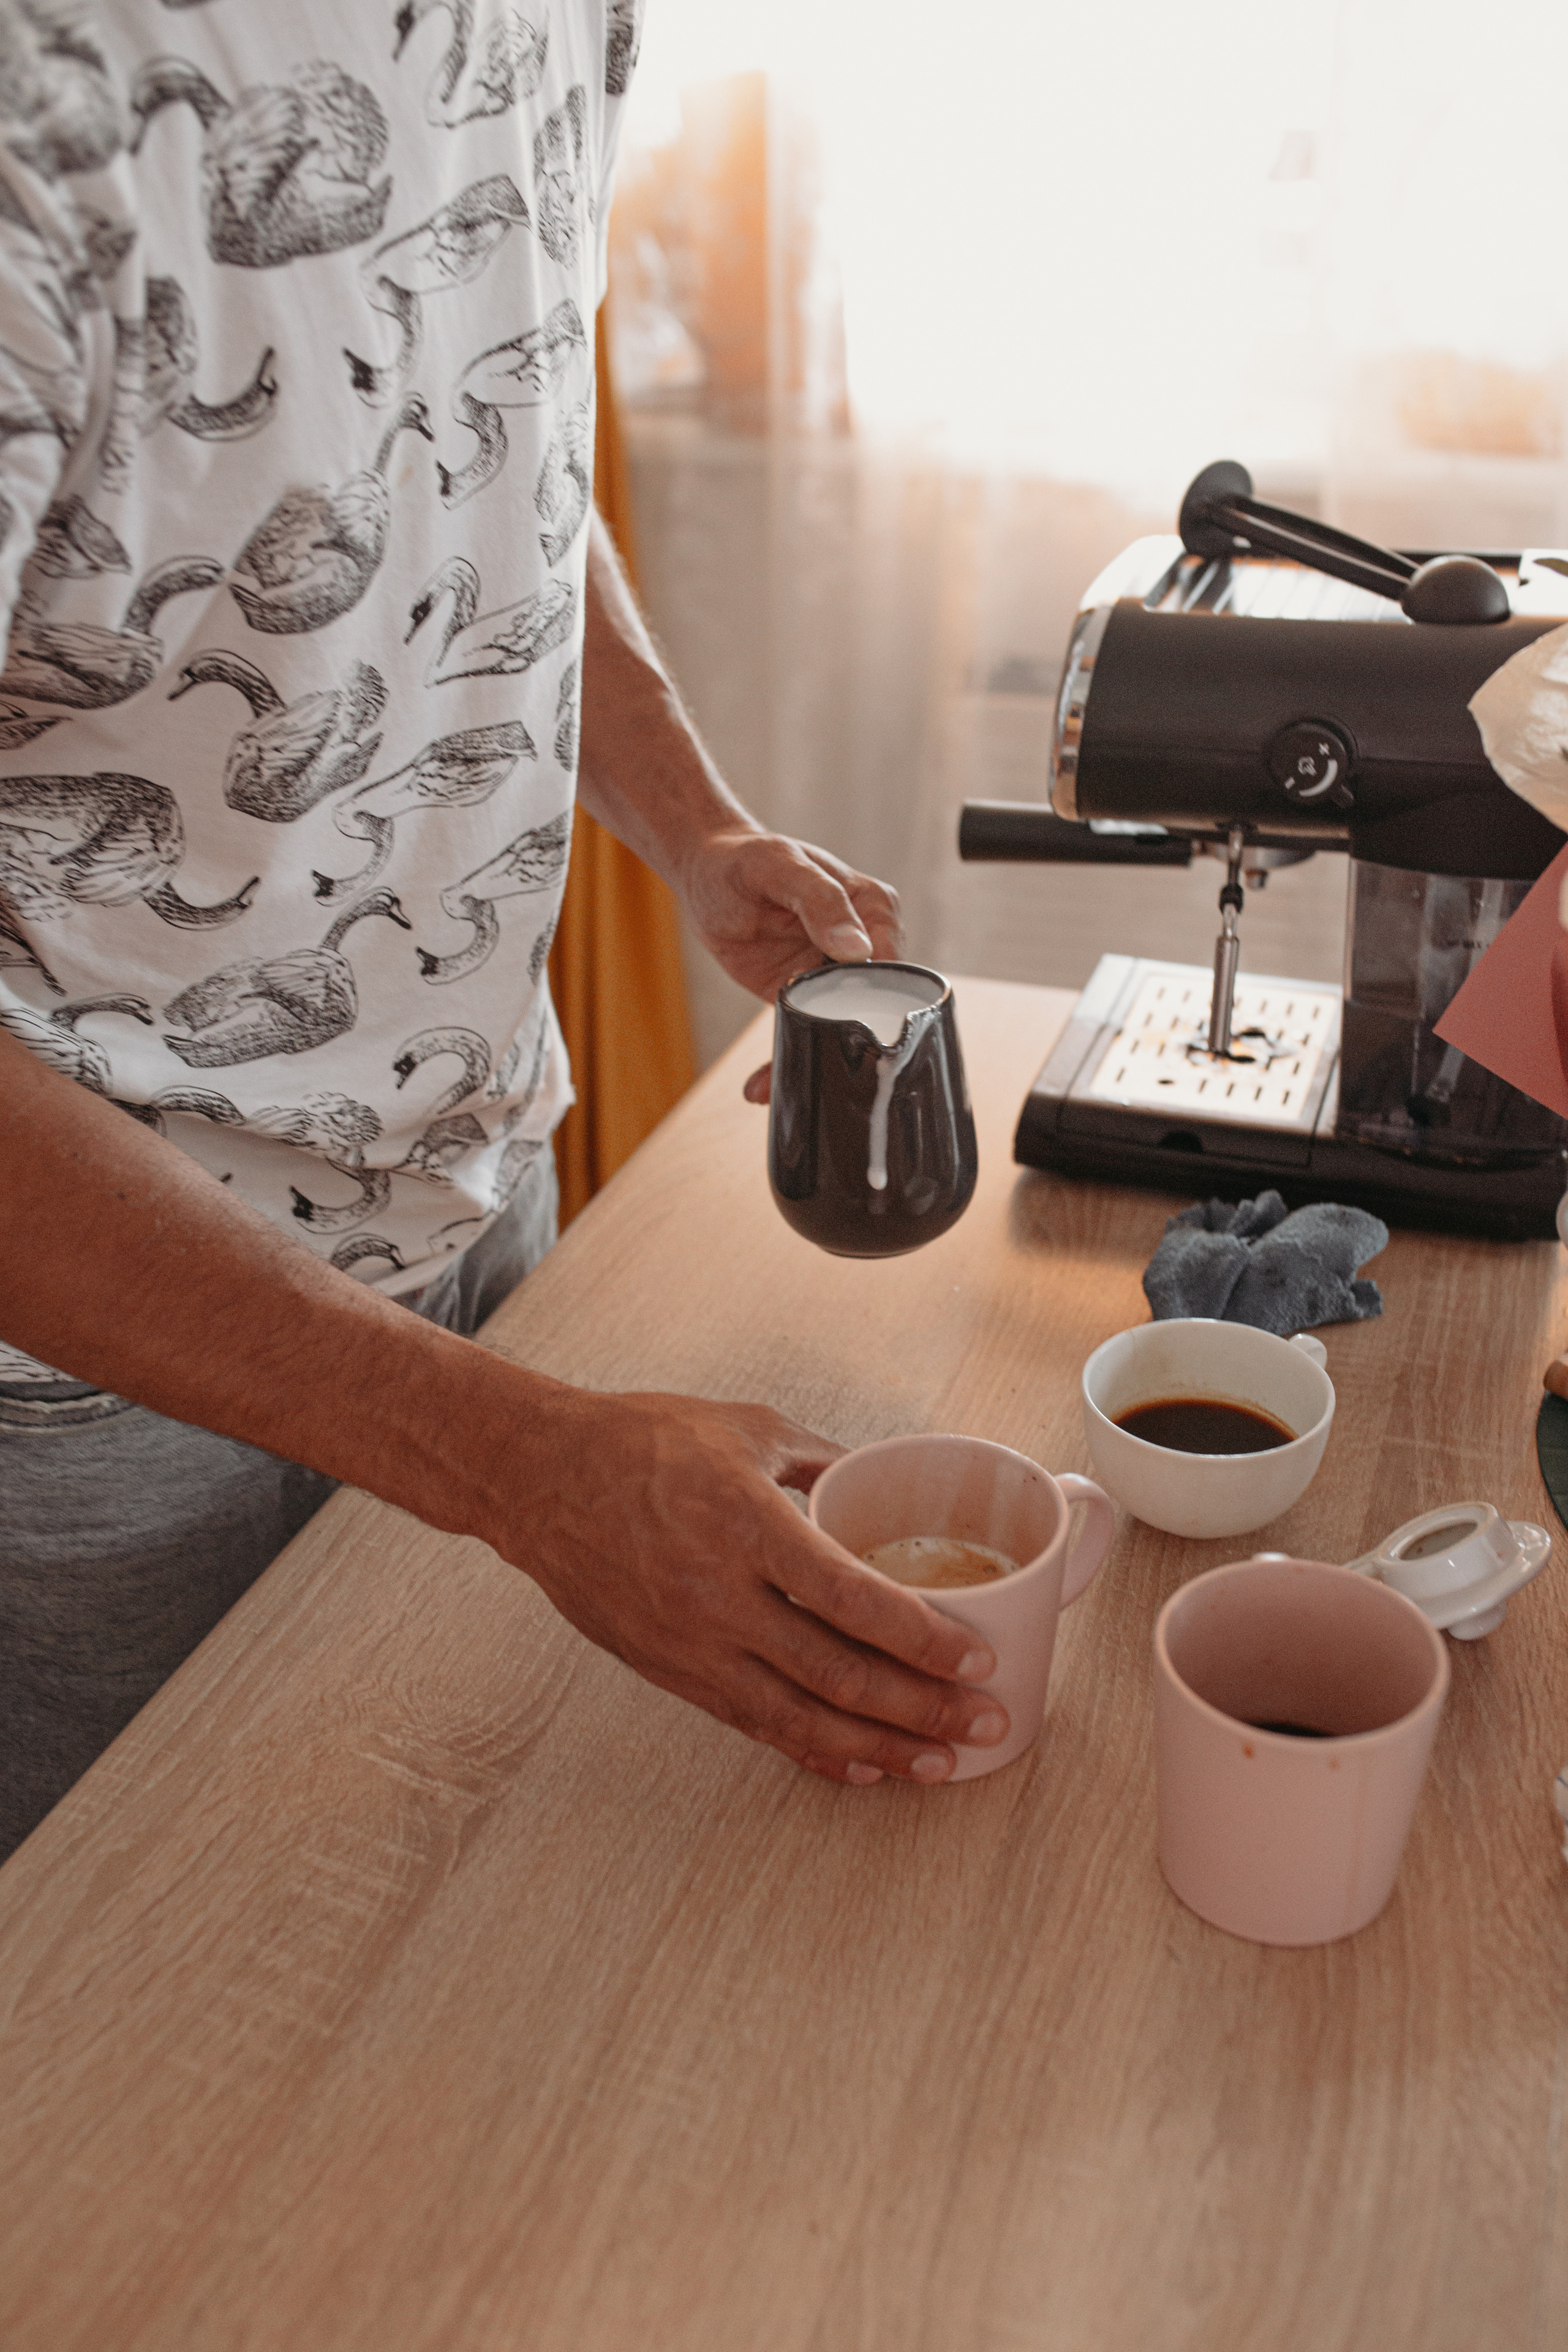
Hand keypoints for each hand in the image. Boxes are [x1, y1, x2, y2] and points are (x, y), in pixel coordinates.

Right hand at [509, 1388, 1006, 1784]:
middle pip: (837, 1672)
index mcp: (747, 1524)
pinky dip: (813, 1750)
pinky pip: (754, 1725)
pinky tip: (861, 1764)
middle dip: (921, 1706)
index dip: (921, 1637)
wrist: (537, 1479)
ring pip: (799, 1716)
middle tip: (983, 1719)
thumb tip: (890, 1476)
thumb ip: (825, 1459)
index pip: (850, 1598)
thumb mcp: (746, 1429)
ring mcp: (691, 1643)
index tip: (976, 1657)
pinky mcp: (670, 1672)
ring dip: (879, 1746)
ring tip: (940, 1762)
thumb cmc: (639, 1441)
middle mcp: (719, 1595)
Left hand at [677, 826, 901, 1103]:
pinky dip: (785, 1060)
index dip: (879, 1000)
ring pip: (838, 1028)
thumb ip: (820, 900)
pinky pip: (805, 1032)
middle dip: (848, 1046)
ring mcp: (834, 975)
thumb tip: (858, 949)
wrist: (704, 873)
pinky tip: (760, 1085)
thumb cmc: (744, 860)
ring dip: (811, 1060)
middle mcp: (864, 945)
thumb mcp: (778, 866)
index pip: (893, 963)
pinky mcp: (803, 996)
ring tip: (768, 1085)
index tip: (853, 1030)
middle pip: (872, 1005)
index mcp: (874, 908)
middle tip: (817, 1069)